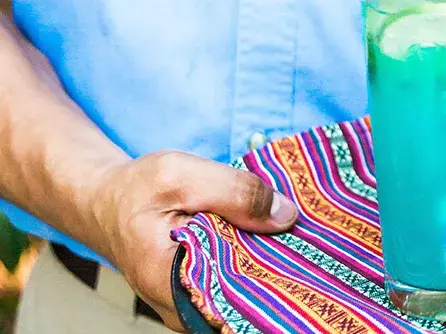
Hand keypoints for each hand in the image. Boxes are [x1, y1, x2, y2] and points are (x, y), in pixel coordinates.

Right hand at [91, 151, 298, 330]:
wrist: (107, 202)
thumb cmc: (135, 190)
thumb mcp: (180, 176)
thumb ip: (233, 192)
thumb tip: (285, 216)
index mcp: (171, 284)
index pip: (240, 293)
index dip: (277, 268)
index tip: (300, 241)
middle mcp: (184, 308)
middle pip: (249, 292)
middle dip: (278, 260)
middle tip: (300, 229)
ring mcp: (194, 304)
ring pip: (248, 286)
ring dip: (269, 255)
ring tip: (286, 227)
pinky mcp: (203, 289)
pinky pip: (240, 278)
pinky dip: (256, 254)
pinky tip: (269, 232)